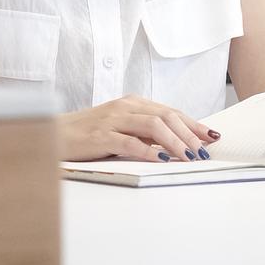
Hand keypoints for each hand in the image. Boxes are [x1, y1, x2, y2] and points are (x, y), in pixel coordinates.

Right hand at [59, 94, 219, 162]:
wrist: (52, 134)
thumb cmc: (88, 134)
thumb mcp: (120, 129)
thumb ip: (145, 133)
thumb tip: (177, 145)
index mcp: (132, 103)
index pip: (170, 111)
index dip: (194, 124)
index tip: (212, 137)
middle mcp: (125, 107)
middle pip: (166, 116)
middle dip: (190, 134)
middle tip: (204, 152)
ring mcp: (112, 120)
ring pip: (153, 126)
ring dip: (175, 142)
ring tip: (189, 158)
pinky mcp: (100, 136)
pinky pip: (129, 142)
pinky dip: (148, 151)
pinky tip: (161, 160)